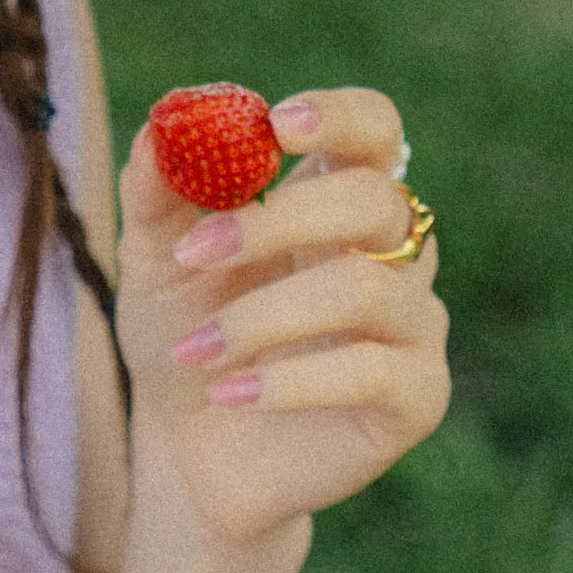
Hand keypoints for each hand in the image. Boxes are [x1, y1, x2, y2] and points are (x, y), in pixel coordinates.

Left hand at [119, 86, 448, 553]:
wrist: (189, 455)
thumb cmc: (185, 340)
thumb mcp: (153, 261)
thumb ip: (158, 189)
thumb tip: (163, 122)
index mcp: (335, 204)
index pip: (375, 131)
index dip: (339, 117)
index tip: (275, 125)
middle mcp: (390, 256)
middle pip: (374, 200)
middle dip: (279, 221)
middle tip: (196, 252)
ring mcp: (412, 325)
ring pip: (366, 291)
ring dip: (262, 316)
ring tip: (192, 352)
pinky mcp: (418, 397)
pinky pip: (372, 372)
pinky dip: (289, 380)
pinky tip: (228, 393)